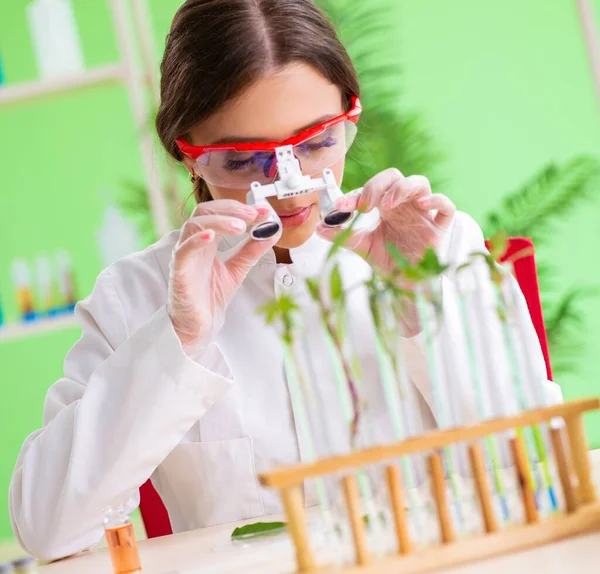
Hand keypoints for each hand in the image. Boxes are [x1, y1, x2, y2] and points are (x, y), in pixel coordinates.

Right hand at [168, 199, 279, 353]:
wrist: (199, 325)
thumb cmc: (210, 296)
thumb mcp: (238, 269)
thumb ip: (252, 250)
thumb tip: (272, 231)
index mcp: (207, 241)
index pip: (220, 213)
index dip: (241, 208)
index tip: (264, 211)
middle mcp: (194, 243)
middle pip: (205, 211)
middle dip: (231, 209)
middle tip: (253, 214)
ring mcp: (185, 256)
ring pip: (194, 225)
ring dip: (219, 221)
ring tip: (241, 226)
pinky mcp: (179, 272)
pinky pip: (183, 251)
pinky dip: (196, 241)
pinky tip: (212, 236)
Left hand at [316, 169, 455, 273]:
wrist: (404, 286)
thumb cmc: (388, 262)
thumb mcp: (361, 247)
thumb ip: (342, 236)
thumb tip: (318, 228)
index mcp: (387, 206)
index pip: (372, 189)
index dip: (356, 194)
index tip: (341, 206)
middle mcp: (405, 205)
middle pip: (395, 177)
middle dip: (377, 186)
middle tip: (364, 205)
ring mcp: (423, 214)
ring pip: (420, 183)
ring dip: (401, 189)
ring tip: (386, 205)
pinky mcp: (438, 229)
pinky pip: (446, 207)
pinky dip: (437, 200)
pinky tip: (423, 203)